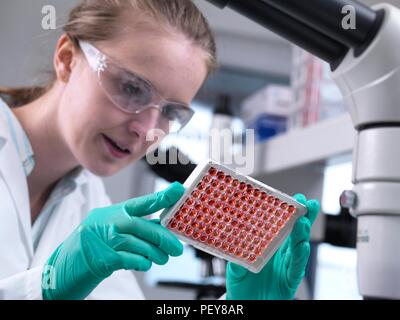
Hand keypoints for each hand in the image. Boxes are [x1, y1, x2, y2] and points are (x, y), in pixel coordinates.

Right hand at [42, 182, 184, 299]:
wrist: (59, 269)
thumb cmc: (89, 248)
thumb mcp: (109, 230)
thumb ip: (132, 228)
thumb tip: (160, 228)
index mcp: (112, 212)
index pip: (141, 203)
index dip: (162, 197)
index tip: (179, 191)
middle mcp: (108, 222)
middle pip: (143, 227)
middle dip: (164, 238)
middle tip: (177, 248)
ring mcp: (103, 239)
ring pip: (139, 244)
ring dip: (155, 253)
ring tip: (162, 259)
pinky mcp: (102, 258)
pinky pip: (130, 259)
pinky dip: (141, 262)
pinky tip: (144, 264)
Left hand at [226, 194, 319, 299]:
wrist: (246, 306)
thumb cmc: (241, 285)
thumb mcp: (234, 270)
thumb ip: (236, 259)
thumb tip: (233, 244)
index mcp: (267, 247)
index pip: (279, 227)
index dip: (287, 213)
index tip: (293, 199)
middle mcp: (279, 255)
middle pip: (294, 233)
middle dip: (303, 217)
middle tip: (307, 204)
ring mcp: (286, 267)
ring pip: (297, 248)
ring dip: (301, 234)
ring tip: (303, 222)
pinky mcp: (289, 281)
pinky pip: (296, 269)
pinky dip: (300, 257)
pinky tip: (303, 245)